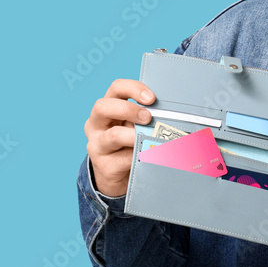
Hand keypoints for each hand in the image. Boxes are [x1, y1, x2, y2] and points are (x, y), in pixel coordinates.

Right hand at [84, 79, 154, 196]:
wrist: (117, 178)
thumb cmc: (128, 145)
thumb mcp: (135, 127)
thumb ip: (146, 118)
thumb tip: (172, 114)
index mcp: (106, 109)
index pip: (115, 88)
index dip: (133, 89)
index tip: (151, 98)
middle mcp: (95, 125)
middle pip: (102, 107)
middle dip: (128, 109)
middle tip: (148, 117)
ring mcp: (97, 146)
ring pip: (113, 135)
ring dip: (135, 135)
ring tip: (151, 139)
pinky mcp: (104, 166)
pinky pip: (123, 159)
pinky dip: (140, 156)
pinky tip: (152, 157)